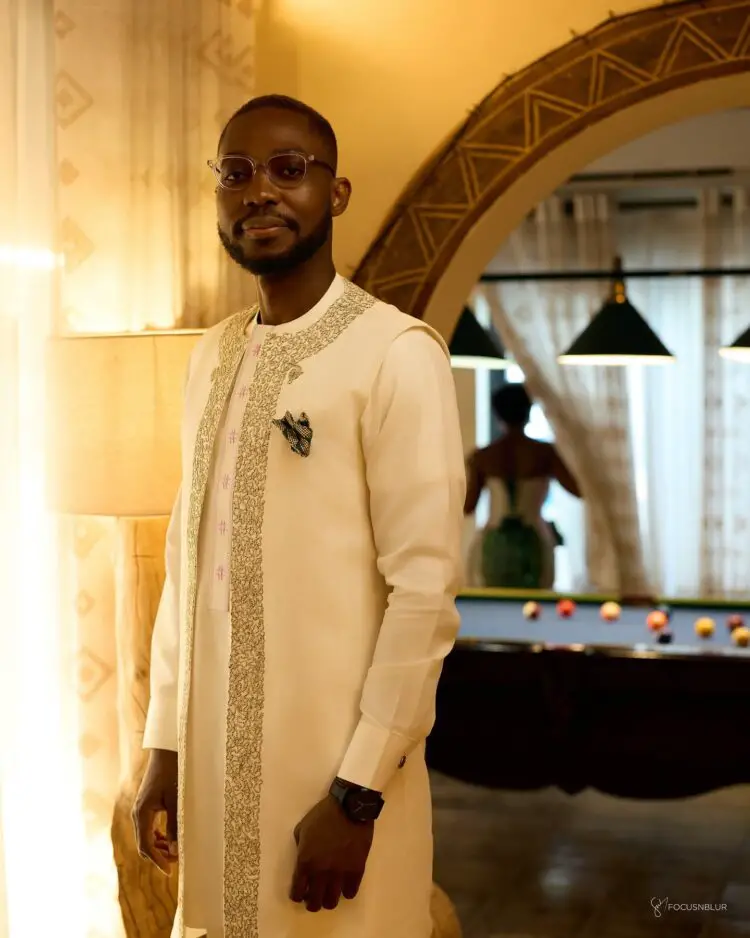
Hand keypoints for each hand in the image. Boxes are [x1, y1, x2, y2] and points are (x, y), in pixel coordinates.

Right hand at [132, 748, 178, 874]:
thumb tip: (175, 851)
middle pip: (144, 845)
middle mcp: (137, 814)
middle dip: (159, 856)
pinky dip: (158, 837)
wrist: (166, 752)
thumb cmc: (172, 774)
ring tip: (175, 852)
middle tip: (176, 862)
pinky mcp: (146, 806)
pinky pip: (149, 828)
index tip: (170, 871)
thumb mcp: (176, 800)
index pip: (146, 846)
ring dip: (159, 847)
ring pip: (146, 838)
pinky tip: (170, 839)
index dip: (158, 861)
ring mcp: (140, 810)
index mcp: (142, 813)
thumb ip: (174, 825)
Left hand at [290, 795, 373, 911]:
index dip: (297, 895)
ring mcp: (340, 873)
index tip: (300, 894)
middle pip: (315, 902)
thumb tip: (303, 860)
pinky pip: (351, 892)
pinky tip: (344, 886)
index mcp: (305, 861)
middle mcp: (321, 872)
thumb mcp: (302, 828)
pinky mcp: (357, 870)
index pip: (297, 891)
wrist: (349, 806)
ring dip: (328, 900)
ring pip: (332, 901)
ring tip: (329, 893)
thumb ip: (300, 847)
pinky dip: (346, 892)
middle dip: (312, 903)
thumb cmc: (323, 814)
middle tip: (314, 897)